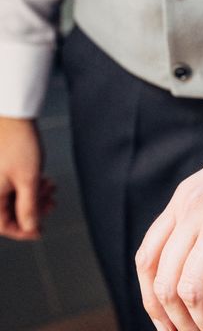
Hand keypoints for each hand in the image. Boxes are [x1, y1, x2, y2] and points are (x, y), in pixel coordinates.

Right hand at [0, 117, 54, 239]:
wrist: (13, 117)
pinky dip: (28, 186)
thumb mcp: (29, 179)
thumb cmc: (19, 144)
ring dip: (33, 196)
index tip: (40, 232)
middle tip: (52, 203)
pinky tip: (43, 180)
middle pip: (10, 211)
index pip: (4, 225)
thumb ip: (28, 207)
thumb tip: (30, 228)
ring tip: (51, 188)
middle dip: (33, 209)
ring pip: (13, 197)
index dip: (24, 231)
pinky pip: (11, 185)